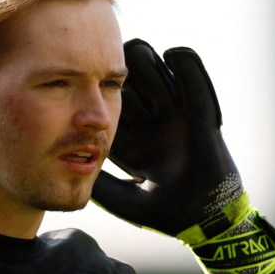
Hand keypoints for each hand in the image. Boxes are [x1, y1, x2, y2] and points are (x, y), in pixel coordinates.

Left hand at [93, 38, 274, 273]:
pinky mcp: (201, 113)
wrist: (206, 218)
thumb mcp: (123, 199)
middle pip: (131, 85)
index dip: (98, 97)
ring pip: (157, 74)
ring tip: (147, 73)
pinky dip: (184, 63)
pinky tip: (172, 55)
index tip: (93, 94)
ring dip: (150, 68)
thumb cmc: (166, 213)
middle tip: (123, 85)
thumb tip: (68, 167)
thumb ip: (99, 184)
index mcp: (132, 142)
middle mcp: (152, 125)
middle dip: (124, 79)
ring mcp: (176, 116)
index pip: (109, 109)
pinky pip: (192, 76)